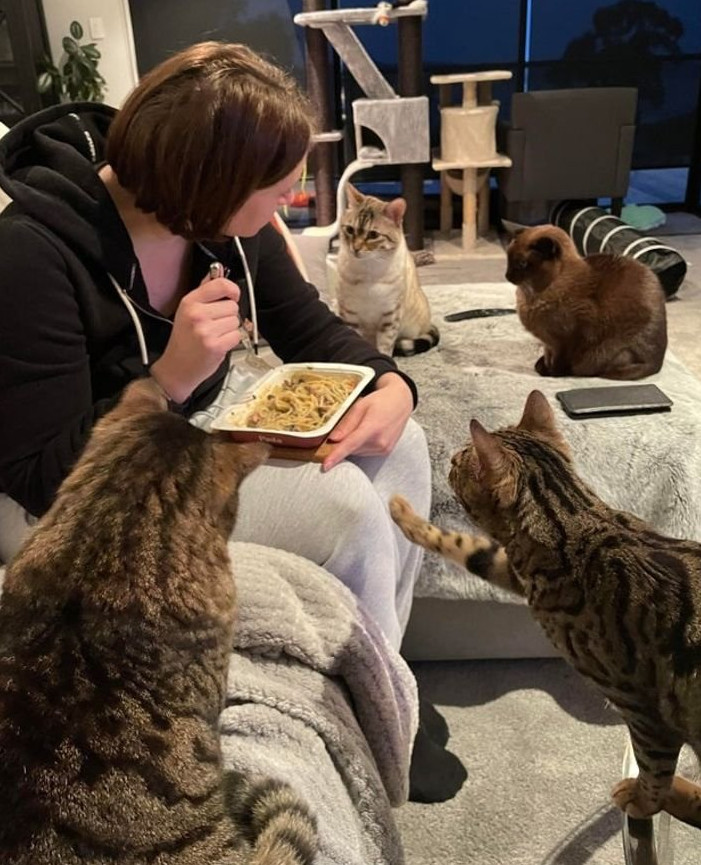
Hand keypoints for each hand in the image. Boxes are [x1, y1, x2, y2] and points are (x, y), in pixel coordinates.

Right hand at [150, 272, 241, 402]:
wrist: (177, 368)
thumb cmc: (184, 340)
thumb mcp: (187, 311)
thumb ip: (204, 291)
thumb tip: (217, 271)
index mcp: (190, 301)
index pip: (221, 285)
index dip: (232, 290)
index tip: (232, 296)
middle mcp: (197, 314)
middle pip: (233, 306)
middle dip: (228, 316)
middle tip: (214, 325)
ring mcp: (206, 330)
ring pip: (236, 321)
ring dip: (229, 329)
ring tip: (214, 335)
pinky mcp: (215, 346)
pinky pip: (236, 336)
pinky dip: (231, 341)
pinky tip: (218, 344)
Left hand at [322, 372, 413, 470]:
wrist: (401, 401)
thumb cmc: (380, 400)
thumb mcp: (360, 406)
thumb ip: (346, 424)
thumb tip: (333, 439)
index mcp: (373, 428)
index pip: (350, 445)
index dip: (336, 456)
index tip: (326, 465)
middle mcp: (380, 442)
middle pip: (352, 449)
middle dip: (343, 442)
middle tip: (345, 427)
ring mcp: (384, 449)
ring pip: (357, 452)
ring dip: (353, 444)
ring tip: (362, 426)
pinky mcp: (386, 452)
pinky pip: (365, 452)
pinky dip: (361, 445)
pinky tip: (367, 433)